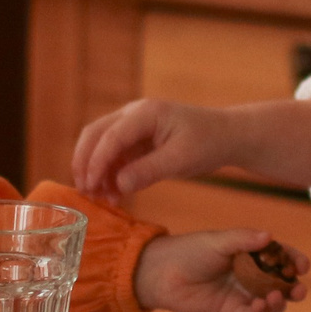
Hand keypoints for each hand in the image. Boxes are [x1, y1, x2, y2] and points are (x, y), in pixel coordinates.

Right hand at [73, 99, 237, 200]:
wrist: (226, 137)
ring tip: (101, 198)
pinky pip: (114, 155)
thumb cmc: (208, 143)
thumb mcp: (181, 160)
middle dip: (85, 163)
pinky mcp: (136, 139)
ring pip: (101, 145)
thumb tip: (118, 185)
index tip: (90, 186)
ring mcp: (133, 125)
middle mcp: (134, 114)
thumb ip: (148, 171)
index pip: (111, 135)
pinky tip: (114, 194)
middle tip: (84, 191)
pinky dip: (109, 173)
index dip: (97, 161)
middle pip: (95, 134)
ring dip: (96, 170)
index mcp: (146, 113)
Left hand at [134, 229, 310, 311]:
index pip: (281, 258)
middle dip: (294, 288)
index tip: (303, 265)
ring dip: (279, 303)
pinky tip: (258, 306)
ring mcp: (243, 296)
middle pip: (282, 285)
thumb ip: (244, 240)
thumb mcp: (219, 241)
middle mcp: (252, 276)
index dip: (294, 261)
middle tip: (298, 290)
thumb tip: (269, 237)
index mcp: (252, 255)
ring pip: (271, 304)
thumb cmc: (191, 251)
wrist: (162, 273)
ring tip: (276, 296)